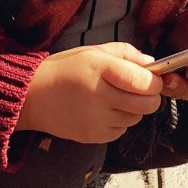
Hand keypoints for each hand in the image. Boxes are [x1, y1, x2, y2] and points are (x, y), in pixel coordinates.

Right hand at [16, 42, 163, 144]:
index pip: (144, 81)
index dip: (155, 81)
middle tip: (140, 90)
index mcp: (100, 69)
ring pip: (136, 118)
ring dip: (133, 109)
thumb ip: (125, 54)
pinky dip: (119, 121)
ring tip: (115, 99)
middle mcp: (99, 96)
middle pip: (147, 104)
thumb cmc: (64, 69)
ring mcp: (96, 119)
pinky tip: (103, 111)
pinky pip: (121, 130)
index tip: (152, 78)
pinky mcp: (92, 136)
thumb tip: (151, 63)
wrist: (32, 97)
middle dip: (150, 97)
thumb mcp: (92, 51)